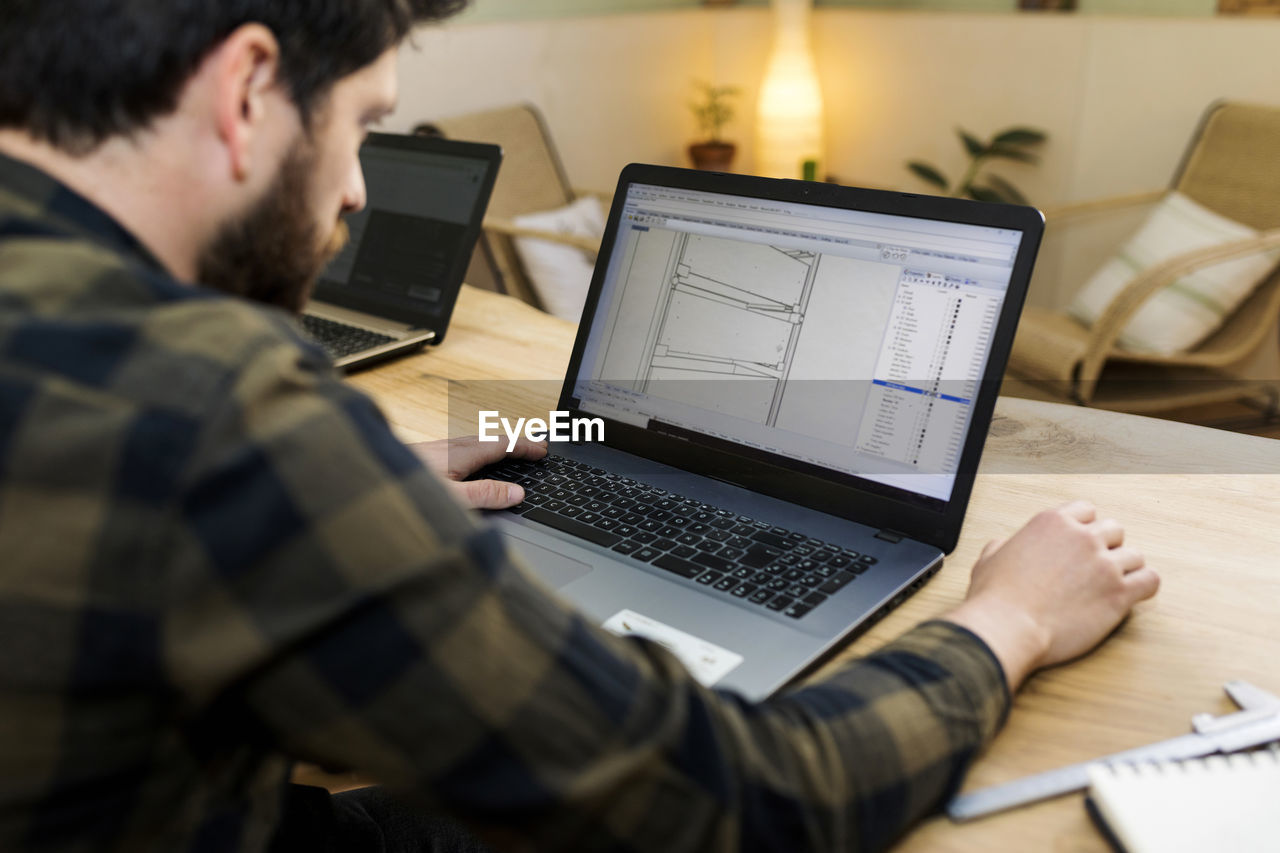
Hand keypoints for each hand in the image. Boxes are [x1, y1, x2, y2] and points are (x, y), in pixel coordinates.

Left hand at [409, 435, 547, 509]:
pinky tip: (466, 461)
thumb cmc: (402, 491)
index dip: (523, 447)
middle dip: (513, 443)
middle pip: (488, 440)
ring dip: (494, 445)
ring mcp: (434, 450)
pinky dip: (475, 450)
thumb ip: (484, 497)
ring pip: (472, 442)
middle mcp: (448, 447)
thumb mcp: (451, 499)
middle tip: (533, 448)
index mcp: (460, 454)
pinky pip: (458, 447)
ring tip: (507, 452)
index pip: (501, 445)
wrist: (361, 480)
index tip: (542, 450)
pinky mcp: (422, 456)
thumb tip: (516, 493)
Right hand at [945, 501, 1158, 690]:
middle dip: (1107, 547)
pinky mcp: (1119, 593)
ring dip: (1125, 569)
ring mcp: (1104, 565)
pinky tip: (1131, 595)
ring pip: (1135, 555)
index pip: (1086, 510)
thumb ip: (1002, 546)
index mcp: (1052, 523)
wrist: (1008, 627)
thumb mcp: (988, 559)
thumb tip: (1002, 546)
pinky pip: (1150, 580)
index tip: (1082, 543)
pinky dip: (1144, 586)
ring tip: (1111, 585)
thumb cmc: (996, 598)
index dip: (1085, 527)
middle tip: (1095, 568)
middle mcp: (1082, 537)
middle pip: (1114, 530)